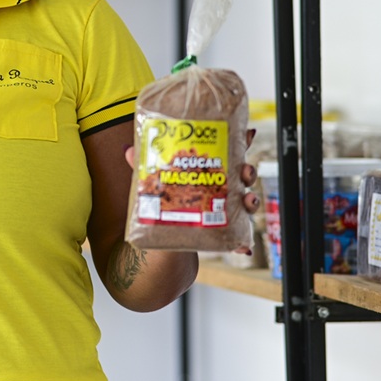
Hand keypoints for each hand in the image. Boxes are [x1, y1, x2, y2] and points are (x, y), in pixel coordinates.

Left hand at [123, 127, 260, 252]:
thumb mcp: (152, 187)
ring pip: (246, 202)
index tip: (249, 133)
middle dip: (248, 171)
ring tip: (247, 199)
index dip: (242, 143)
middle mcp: (219, 191)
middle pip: (242, 176)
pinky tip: (242, 247)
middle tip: (245, 170)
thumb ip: (144, 171)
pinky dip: (243, 243)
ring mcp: (223, 212)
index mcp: (206, 174)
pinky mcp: (222, 235)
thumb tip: (130, 151)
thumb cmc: (162, 209)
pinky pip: (238, 238)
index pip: (228, 154)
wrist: (162, 247)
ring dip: (251, 200)